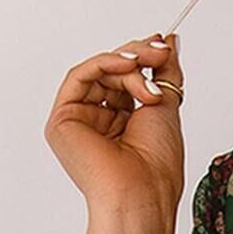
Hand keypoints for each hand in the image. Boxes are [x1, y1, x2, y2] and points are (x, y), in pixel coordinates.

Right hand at [44, 33, 185, 230]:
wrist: (142, 191)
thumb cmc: (157, 165)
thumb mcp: (167, 106)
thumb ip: (164, 72)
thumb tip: (170, 41)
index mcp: (123, 124)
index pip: (126, 79)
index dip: (143, 59)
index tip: (163, 47)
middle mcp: (100, 122)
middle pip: (112, 72)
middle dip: (138, 57)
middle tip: (159, 53)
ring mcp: (80, 121)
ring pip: (99, 72)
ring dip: (128, 66)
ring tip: (148, 74)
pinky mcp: (63, 120)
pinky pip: (80, 76)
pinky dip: (105, 64)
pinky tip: (129, 66)